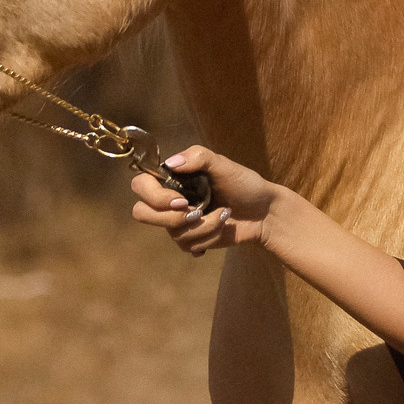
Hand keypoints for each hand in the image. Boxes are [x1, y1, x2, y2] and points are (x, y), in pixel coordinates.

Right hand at [130, 145, 278, 257]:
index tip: (181, 200)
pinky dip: (210, 237)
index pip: (140, 185)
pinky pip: (188, 246)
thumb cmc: (243, 183)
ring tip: (224, 214)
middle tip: (198, 211)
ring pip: (173, 233)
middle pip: (142, 213)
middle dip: (172, 218)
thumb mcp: (223, 164)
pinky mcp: (191, 239)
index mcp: (172, 178)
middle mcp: (170, 199)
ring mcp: (178, 221)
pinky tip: (222, 227)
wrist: (263, 210)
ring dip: (205, 226)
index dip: (154, 196)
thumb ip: (198, 157)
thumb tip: (170, 163)